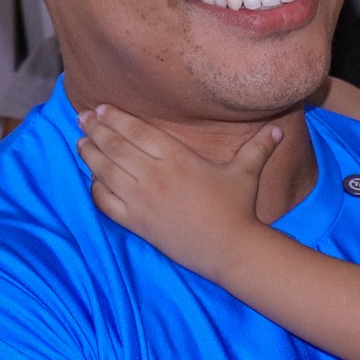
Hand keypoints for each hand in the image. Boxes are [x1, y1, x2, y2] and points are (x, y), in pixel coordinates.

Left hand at [77, 104, 278, 277]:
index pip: (136, 130)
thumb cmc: (238, 209)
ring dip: (89, 154)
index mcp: (177, 158)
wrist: (230, 250)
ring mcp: (142, 200)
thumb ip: (258, 148)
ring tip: (81, 142)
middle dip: (96, 129)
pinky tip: (93, 180)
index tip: (100, 108)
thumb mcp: (247, 173)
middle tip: (82, 118)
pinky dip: (96, 189)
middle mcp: (155, 176)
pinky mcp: (138, 223)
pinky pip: (106, 203)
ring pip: (105, 171)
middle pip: (115, 146)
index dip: (115, 117)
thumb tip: (278, 131)